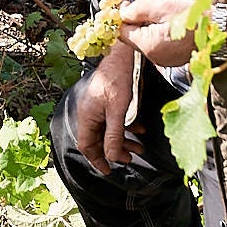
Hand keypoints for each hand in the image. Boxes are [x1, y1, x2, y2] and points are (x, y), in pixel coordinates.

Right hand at [75, 40, 140, 169]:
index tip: (109, 170)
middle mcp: (89, 112)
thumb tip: (111, 157)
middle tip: (130, 159)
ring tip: (139, 148)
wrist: (123, 55)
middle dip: (115, 151)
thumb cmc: (118, 80)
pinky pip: (114, 120)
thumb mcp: (118, 111)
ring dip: (123, 140)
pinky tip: (140, 129)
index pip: (86, 145)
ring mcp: (98, 106)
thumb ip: (114, 135)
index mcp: (87, 116)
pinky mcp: (107, 100)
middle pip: (98, 139)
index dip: (96, 160)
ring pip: (109, 130)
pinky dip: (126, 127)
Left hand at [120, 0, 201, 70]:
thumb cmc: (194, 18)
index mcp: (149, 45)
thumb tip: (123, 13)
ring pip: (145, 38)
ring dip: (147, 21)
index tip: (126, 3)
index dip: (122, 17)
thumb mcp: (162, 7)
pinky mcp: (172, 57)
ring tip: (157, 4)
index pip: (123, 33)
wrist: (219, 30)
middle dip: (136, 17)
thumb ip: (138, 10)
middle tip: (145, 0)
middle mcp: (153, 56)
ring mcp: (163, 58)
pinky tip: (166, 17)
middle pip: (134, 36)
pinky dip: (156, 29)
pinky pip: (156, 42)